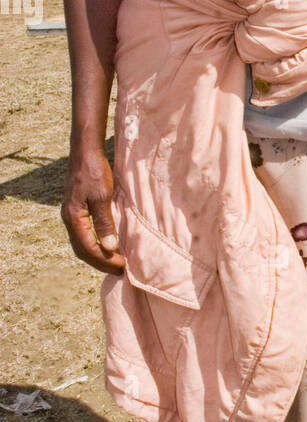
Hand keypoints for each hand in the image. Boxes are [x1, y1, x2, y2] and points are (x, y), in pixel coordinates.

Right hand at [62, 146, 125, 275]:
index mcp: (73, 218)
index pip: (88, 248)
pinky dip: (94, 244)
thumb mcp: (103, 196)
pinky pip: (83, 235)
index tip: (122, 266)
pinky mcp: (76, 210)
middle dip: (100, 262)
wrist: (85, 152)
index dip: (105, 260)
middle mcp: (69, 219)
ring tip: (114, 261)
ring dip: (97, 255)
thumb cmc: (95, 171)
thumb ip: (104, 222)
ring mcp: (71, 215)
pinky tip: (106, 245)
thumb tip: (109, 247)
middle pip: (82, 250)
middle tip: (120, 269)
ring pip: (81, 244)